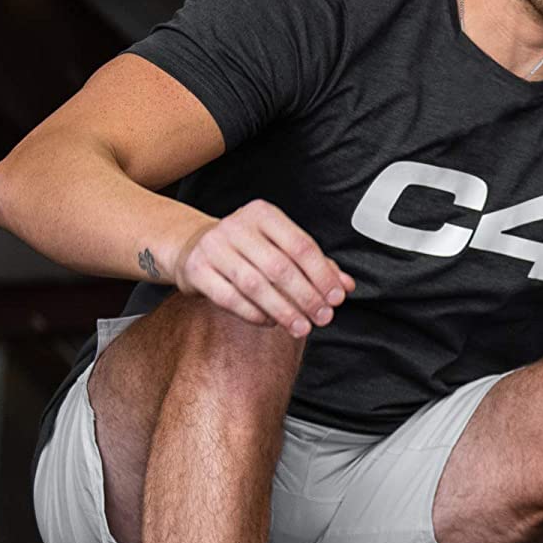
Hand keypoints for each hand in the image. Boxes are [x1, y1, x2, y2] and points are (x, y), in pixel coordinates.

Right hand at [171, 199, 355, 335]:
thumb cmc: (249, 249)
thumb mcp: (281, 247)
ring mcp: (213, 247)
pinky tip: (271, 322)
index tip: (337, 299)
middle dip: (306, 297)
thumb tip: (347, 285)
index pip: (301, 246)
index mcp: (264, 214)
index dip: (322, 275)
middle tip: (323, 318)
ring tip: (302, 328)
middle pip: (280, 267)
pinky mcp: (197, 270)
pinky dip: (255, 314)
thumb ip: (316, 265)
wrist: (195, 247)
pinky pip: (230, 298)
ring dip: (283, 311)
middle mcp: (236, 226)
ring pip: (254, 285)